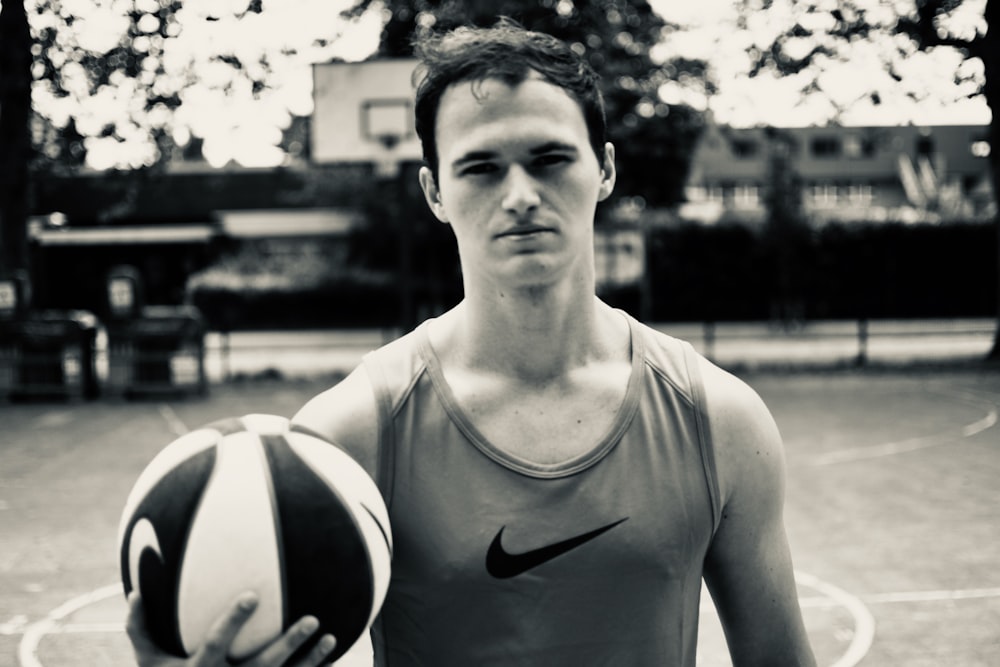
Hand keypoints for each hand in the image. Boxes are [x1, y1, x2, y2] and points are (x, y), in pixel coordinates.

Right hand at [126, 591, 336, 665]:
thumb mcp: (146, 662)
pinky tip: (332, 656)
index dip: (234, 620)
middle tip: (312, 618)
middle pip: (263, 665)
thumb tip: (134, 592)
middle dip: (288, 644)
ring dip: (310, 660)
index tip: (253, 594)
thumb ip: (140, 628)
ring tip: (331, 637)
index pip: (218, 643)